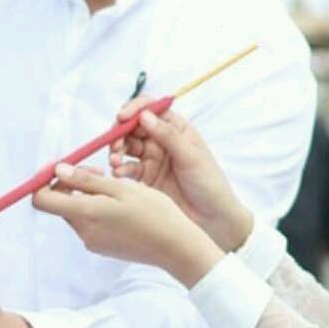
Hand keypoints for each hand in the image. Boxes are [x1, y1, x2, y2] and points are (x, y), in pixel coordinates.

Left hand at [32, 164, 223, 286]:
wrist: (175, 247)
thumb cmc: (154, 212)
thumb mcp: (121, 188)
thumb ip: (85, 180)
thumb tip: (57, 170)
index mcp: (85, 214)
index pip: (41, 200)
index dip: (44, 180)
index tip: (60, 166)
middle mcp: (84, 231)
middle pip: (59, 204)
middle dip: (71, 183)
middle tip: (98, 172)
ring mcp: (93, 242)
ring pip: (77, 212)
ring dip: (86, 196)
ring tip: (115, 188)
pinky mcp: (103, 247)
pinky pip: (90, 224)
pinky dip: (97, 210)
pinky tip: (121, 206)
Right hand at [110, 98, 251, 251]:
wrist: (212, 219)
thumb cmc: (209, 184)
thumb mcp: (191, 157)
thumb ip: (168, 136)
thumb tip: (145, 115)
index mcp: (176, 128)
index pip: (150, 109)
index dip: (134, 109)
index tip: (122, 118)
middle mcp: (161, 140)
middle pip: (132, 127)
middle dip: (120, 133)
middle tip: (116, 145)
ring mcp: (151, 158)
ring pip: (126, 146)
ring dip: (117, 151)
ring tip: (116, 162)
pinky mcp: (144, 178)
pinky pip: (126, 168)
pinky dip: (119, 169)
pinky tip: (119, 174)